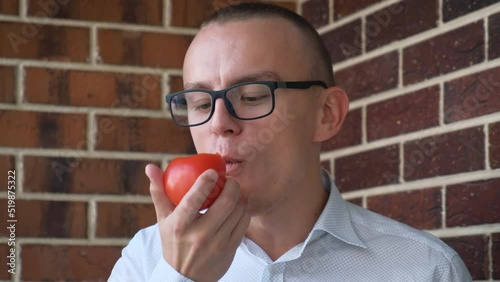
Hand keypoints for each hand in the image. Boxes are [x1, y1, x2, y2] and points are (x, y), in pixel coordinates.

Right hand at [146, 164, 249, 280]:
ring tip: (232, 194)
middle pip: (225, 203)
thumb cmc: (173, 242)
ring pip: (238, 211)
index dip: (205, 182)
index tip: (213, 171)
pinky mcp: (230, 249)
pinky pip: (244, 222)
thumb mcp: (163, 219)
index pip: (193, 200)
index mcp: (180, 225)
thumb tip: (150, 167)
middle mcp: (200, 235)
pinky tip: (236, 209)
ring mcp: (217, 243)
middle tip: (229, 180)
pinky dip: (242, 211)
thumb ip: (159, 192)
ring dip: (238, 198)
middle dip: (231, 186)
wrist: (185, 277)